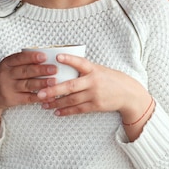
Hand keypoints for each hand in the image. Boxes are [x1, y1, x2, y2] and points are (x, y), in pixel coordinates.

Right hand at [0, 50, 57, 110]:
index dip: (32, 57)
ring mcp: (8, 88)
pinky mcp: (11, 100)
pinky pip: (27, 98)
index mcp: (6, 64)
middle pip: (25, 71)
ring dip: (42, 83)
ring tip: (54, 82)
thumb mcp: (6, 67)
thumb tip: (44, 57)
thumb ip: (21, 62)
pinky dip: (39, 97)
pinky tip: (48, 95)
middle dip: (41, 70)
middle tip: (54, 69)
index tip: (44, 56)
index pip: (19, 58)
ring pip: (27, 85)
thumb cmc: (1, 78)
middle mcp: (6, 75)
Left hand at [36, 54, 151, 124]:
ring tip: (43, 104)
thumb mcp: (99, 69)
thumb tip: (62, 66)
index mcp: (94, 69)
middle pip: (71, 86)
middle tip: (40, 93)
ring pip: (71, 100)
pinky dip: (66, 111)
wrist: (128, 94)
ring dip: (56, 103)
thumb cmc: (110, 79)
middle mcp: (93, 82)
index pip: (80, 62)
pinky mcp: (96, 106)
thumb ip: (84, 69)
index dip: (69, 59)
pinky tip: (56, 112)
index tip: (57, 57)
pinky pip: (78, 110)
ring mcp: (94, 95)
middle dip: (54, 90)